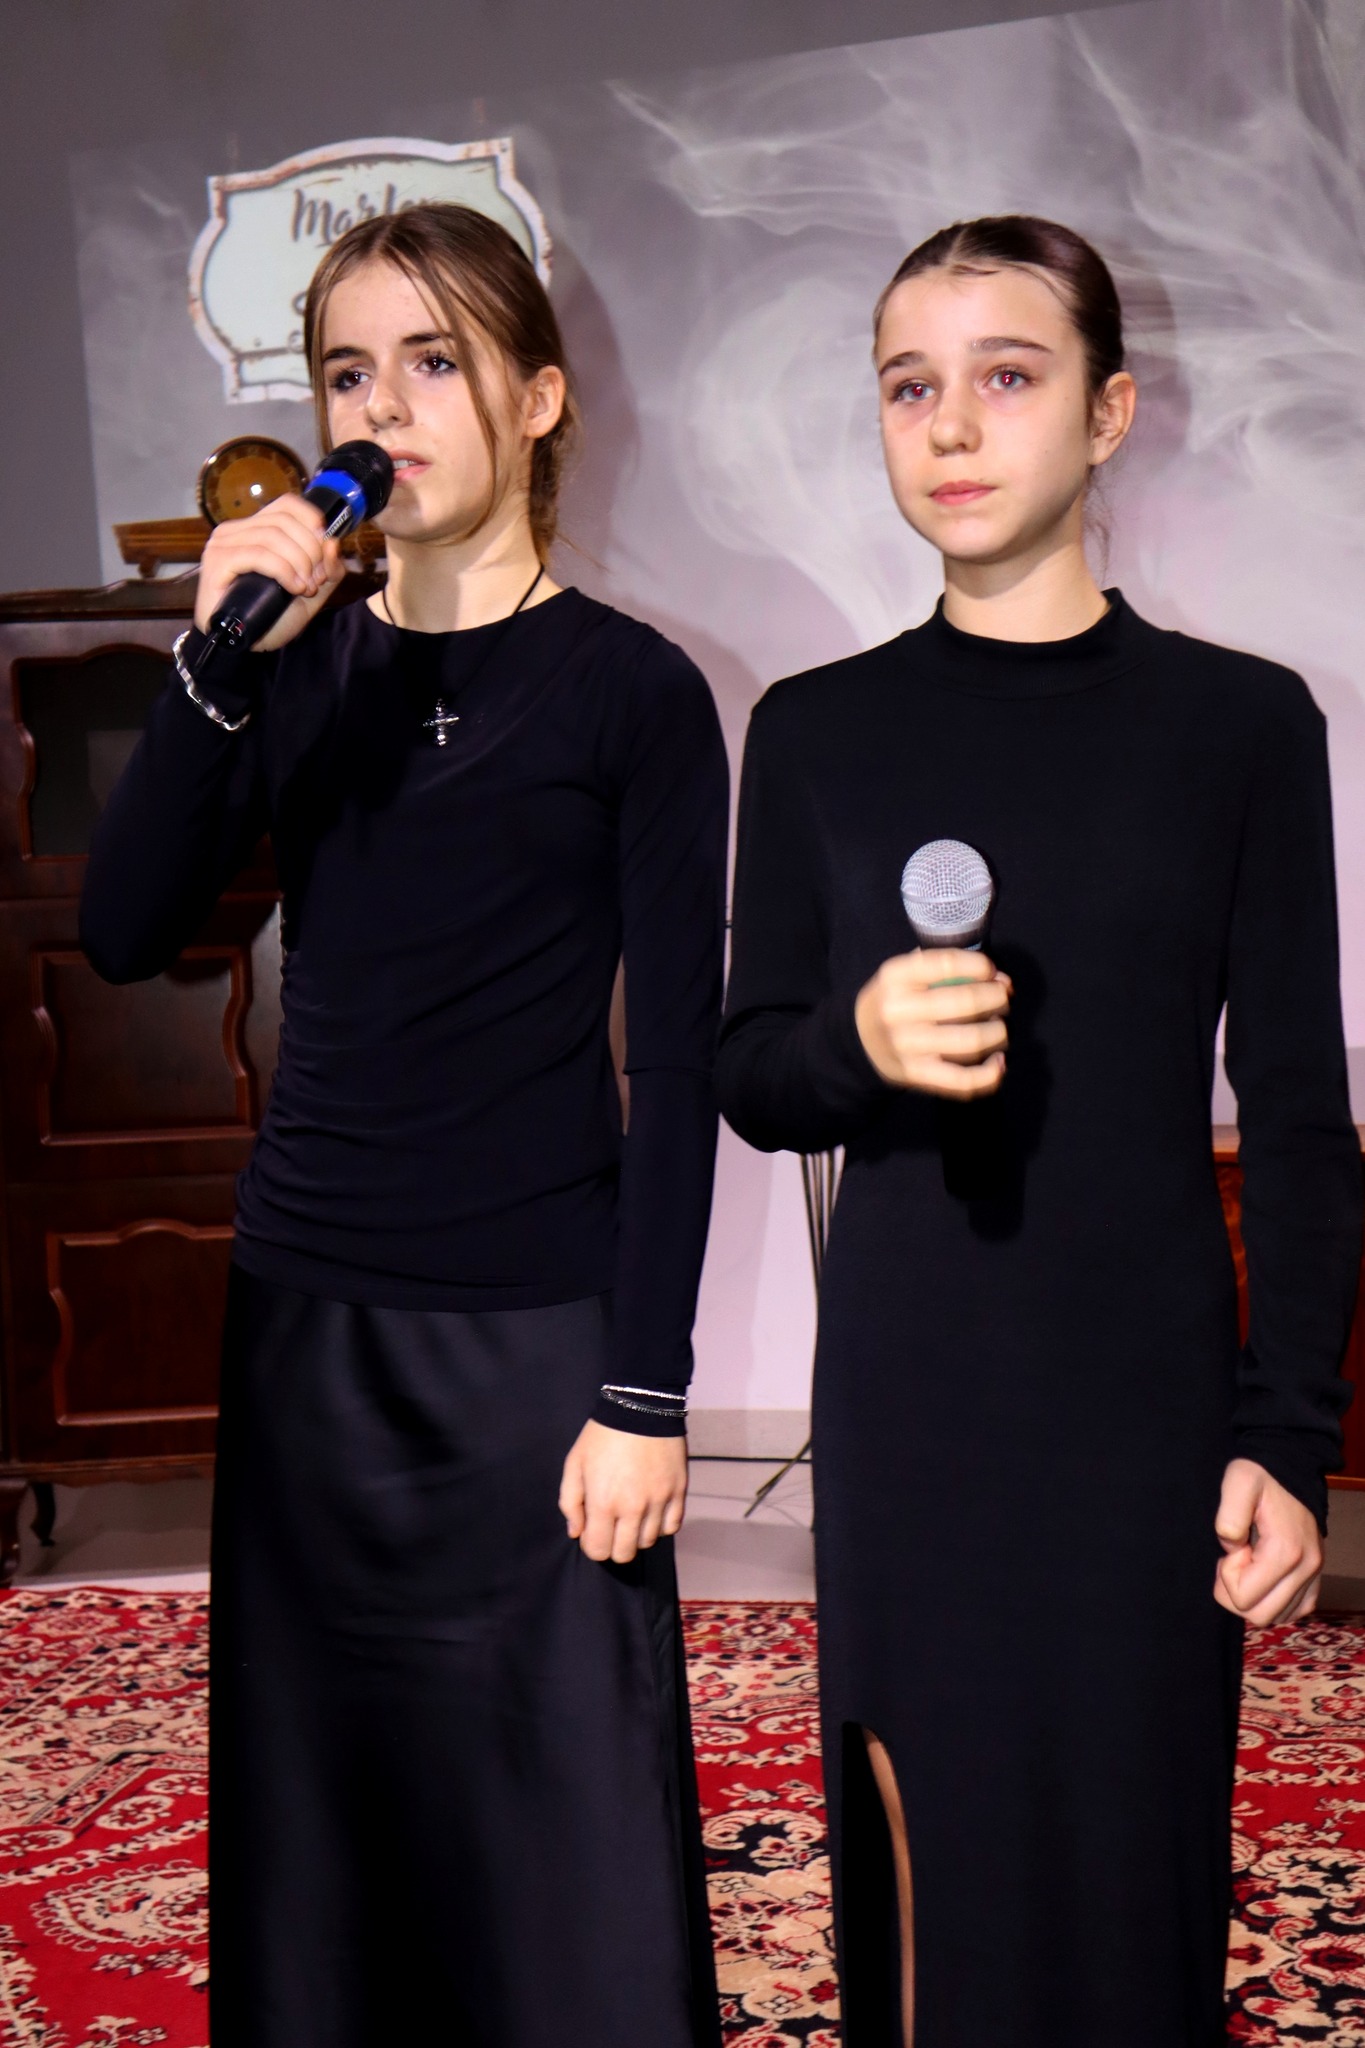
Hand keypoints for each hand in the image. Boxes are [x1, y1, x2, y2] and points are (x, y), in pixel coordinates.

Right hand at [194, 494, 345, 649]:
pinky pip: (258, 554)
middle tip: (317, 579)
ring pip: (272, 536)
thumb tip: (332, 542)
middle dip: (310, 550)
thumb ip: (327, 569)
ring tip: (305, 588)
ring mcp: (223, 544)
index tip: (325, 548)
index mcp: (256, 529)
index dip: (312, 521)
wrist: (243, 646)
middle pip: (283, 521)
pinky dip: (283, 570)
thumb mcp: (310, 591)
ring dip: (299, 563)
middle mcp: (236, 530)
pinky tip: (293, 588)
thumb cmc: (271, 617)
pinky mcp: (218, 562)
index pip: (287, 504)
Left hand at [559, 1420, 687, 1564]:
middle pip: (624, 1554)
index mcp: (604, 1503)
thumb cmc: (602, 1435)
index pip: (599, 1551)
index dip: (592, 1545)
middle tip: (611, 1525)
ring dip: (637, 1533)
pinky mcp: (678, 1492)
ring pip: (648, 1542)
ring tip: (631, 1513)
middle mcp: (633, 1508)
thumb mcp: (574, 1464)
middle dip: (613, 1545)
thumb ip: (570, 1502)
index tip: (592, 1530)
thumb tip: (576, 1532)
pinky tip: (651, 1510)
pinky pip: (672, 1527)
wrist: (640, 1407)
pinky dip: (661, 1525)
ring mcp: (659, 1501)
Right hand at [855, 949, 1010, 1097]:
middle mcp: (898, 1011)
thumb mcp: (905, 973)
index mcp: (895, 976)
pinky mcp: (917, 1076)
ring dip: (999, 1033)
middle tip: (1003, 999)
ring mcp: (907, 1047)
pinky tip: (999, 1062)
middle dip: (997, 998)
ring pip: (971, 1041)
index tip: (990, 971)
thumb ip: (946, 968)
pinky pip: (963, 1080)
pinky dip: (990, 1074)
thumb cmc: (895, 1001)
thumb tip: (999, 979)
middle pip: (965, 1002)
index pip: (947, 964)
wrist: (860, 1042)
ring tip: (999, 1028)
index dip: (980, 966)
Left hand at [1214, 1457, 1321, 1626]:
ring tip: (1249, 1563)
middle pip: (1259, 1616)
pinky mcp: (1314, 1579)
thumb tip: (1232, 1549)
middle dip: (1236, 1592)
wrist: (1290, 1468)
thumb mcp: (1237, 1483)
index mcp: (1286, 1551)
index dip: (1227, 1575)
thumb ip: (1229, 1518)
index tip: (1233, 1546)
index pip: (1244, 1597)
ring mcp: (1314, 1576)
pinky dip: (1273, 1602)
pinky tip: (1262, 1576)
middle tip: (1236, 1557)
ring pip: (1275, 1617)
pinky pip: (1293, 1611)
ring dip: (1253, 1597)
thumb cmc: (1261, 1476)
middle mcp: (1307, 1569)